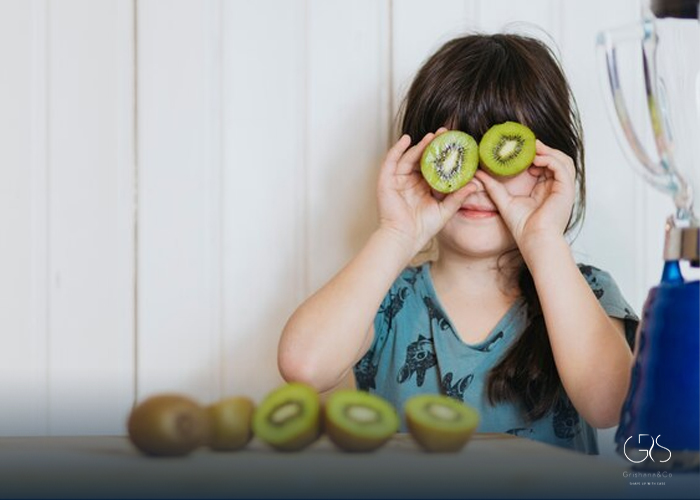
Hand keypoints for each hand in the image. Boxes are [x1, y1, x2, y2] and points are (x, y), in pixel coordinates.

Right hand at [377, 129, 478, 256]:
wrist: (405, 238)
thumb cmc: (422, 229)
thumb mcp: (445, 210)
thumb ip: (458, 197)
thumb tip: (475, 185)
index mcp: (423, 187)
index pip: (434, 166)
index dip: (443, 154)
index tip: (455, 143)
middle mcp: (410, 182)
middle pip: (421, 158)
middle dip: (433, 145)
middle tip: (445, 133)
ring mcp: (397, 180)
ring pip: (409, 157)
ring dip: (419, 145)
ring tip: (432, 136)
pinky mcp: (386, 181)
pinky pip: (391, 161)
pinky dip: (397, 149)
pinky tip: (406, 140)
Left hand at [474, 140, 575, 250]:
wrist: (534, 240)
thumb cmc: (522, 227)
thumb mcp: (504, 201)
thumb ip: (493, 186)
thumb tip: (479, 173)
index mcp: (545, 190)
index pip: (545, 165)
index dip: (535, 155)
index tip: (520, 149)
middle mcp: (556, 188)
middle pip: (556, 159)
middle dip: (543, 149)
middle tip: (528, 144)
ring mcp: (563, 188)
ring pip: (562, 160)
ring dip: (548, 151)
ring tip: (533, 148)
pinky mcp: (566, 190)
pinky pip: (562, 167)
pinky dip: (550, 159)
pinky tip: (536, 160)